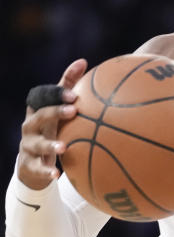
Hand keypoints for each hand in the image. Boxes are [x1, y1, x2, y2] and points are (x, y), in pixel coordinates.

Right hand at [18, 59, 86, 189]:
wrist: (34, 164)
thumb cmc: (52, 131)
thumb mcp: (60, 111)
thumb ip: (69, 88)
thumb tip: (83, 61)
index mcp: (39, 112)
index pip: (41, 98)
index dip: (55, 94)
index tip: (74, 94)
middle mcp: (30, 127)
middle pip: (38, 117)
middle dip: (54, 112)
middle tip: (73, 110)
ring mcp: (28, 146)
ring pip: (36, 144)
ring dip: (50, 144)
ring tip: (64, 147)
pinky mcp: (29, 165)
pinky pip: (37, 169)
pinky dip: (46, 171)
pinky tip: (57, 174)